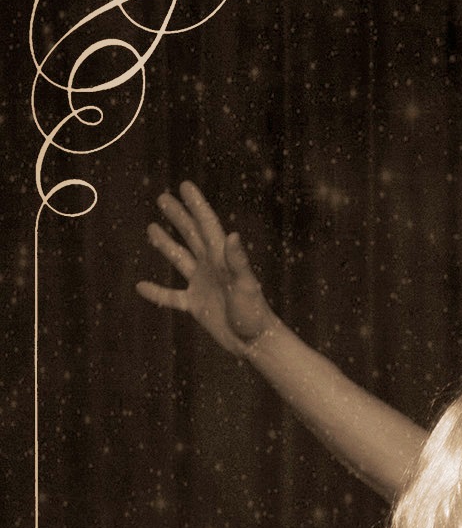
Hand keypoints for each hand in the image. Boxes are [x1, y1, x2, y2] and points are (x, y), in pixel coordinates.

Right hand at [136, 181, 275, 356]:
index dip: (196, 205)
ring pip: (179, 259)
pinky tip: (140, 286)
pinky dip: (156, 292)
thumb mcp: (246, 285)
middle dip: (178, 216)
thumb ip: (238, 261)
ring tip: (151, 228)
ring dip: (165, 244)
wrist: (255, 342)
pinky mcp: (196, 305)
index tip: (185, 185)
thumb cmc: (254, 314)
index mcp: (222, 258)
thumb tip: (232, 234)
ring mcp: (202, 285)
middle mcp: (210, 267)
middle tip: (163, 197)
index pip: (207, 225)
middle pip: (190, 235)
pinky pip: (171, 297)